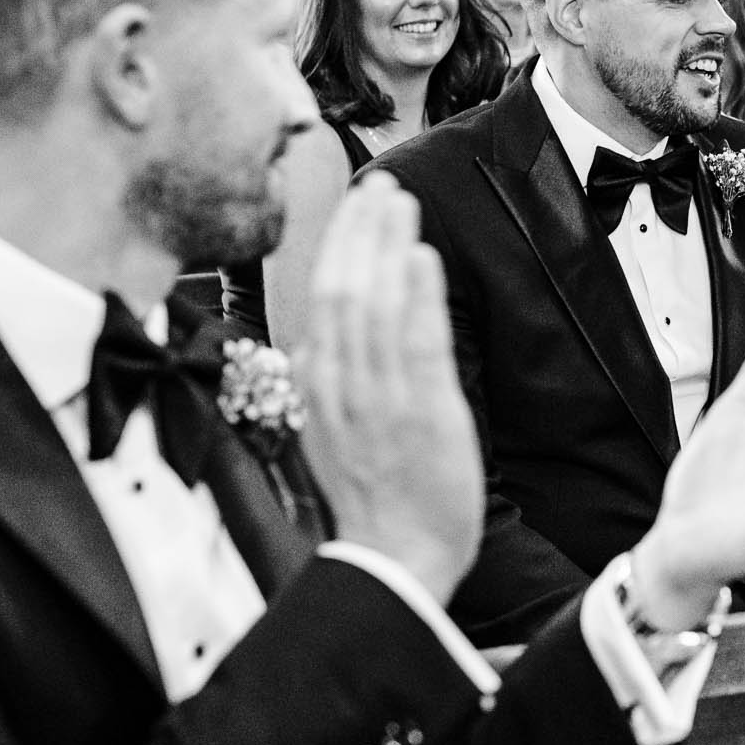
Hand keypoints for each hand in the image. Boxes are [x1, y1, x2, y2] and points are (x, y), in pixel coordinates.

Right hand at [295, 174, 483, 604]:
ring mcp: (379, 401)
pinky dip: (417, 298)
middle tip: (384, 182)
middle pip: (342, 291)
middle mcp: (342, 389)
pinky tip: (423, 258)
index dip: (340, 245)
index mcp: (320, 390)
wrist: (396, 561)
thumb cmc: (377, 503)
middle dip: (360, 231)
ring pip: (373, 307)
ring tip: (402, 203)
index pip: (322, 301)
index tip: (358, 203)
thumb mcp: (336, 435)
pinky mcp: (421, 416)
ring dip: (388, 247)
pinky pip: (414, 345)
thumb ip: (331, 384)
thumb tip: (326, 338)